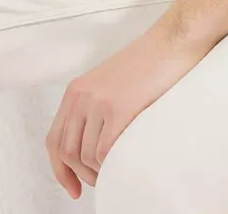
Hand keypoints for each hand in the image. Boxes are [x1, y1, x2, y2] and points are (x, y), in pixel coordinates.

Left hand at [45, 20, 211, 198]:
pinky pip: (104, 152)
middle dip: (80, 175)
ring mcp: (99, 102)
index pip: (54, 140)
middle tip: (101, 182)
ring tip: (117, 171)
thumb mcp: (111, 83)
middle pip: (67, 152)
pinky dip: (112, 165)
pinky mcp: (118, 109)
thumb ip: (96, 108)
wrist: (173, 39)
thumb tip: (93, 146)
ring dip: (100, 173)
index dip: (61, 170)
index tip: (73, 189)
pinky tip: (125, 162)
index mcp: (77, 90)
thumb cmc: (151, 61)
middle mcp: (82, 96)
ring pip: (86, 157)